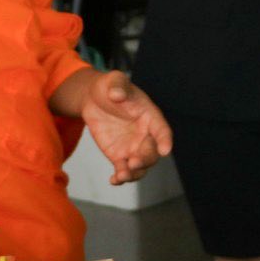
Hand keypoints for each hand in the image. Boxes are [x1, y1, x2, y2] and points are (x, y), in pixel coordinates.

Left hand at [73, 69, 173, 183]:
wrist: (93, 98)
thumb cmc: (110, 87)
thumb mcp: (114, 80)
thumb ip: (118, 86)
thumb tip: (117, 94)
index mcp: (150, 116)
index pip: (162, 130)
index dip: (165, 140)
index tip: (165, 150)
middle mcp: (145, 135)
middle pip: (152, 152)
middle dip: (146, 159)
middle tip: (134, 162)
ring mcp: (133, 147)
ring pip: (140, 166)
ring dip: (135, 173)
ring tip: (122, 175)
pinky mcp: (119, 156)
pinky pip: (123, 170)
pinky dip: (121, 177)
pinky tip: (114, 180)